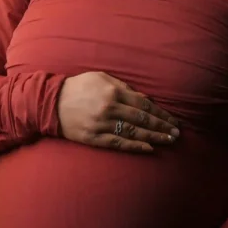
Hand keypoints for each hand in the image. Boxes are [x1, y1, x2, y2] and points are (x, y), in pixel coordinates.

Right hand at [57, 72, 180, 154]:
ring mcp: (101, 124)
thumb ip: (124, 88)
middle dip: (162, 126)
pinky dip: (134, 146)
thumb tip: (145, 100)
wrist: (50, 102)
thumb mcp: (101, 78)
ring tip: (169, 141)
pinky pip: (117, 143)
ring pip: (133, 133)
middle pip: (142, 120)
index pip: (144, 105)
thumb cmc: (78, 87)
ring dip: (154, 137)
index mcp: (113, 91)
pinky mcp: (93, 138)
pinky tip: (149, 149)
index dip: (161, 113)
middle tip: (177, 133)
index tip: (173, 120)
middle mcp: (109, 108)